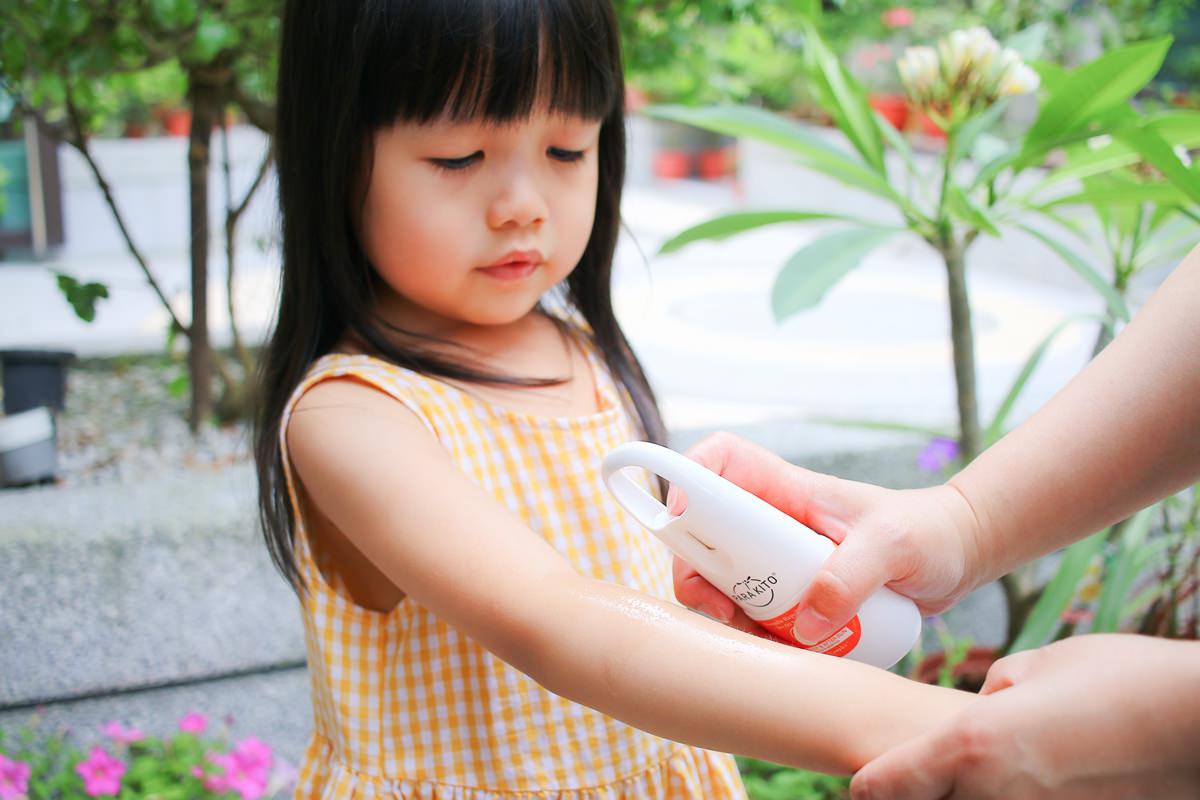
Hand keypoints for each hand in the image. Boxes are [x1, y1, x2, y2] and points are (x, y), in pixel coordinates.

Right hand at [669, 433, 981, 643]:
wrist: (956, 557)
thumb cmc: (927, 532)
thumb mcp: (894, 546)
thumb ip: (851, 577)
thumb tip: (808, 620)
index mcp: (787, 490)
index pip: (719, 460)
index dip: (689, 477)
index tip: (683, 516)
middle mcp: (772, 523)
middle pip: (703, 535)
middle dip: (696, 572)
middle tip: (718, 608)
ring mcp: (780, 561)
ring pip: (723, 583)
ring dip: (726, 614)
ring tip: (758, 639)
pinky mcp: (793, 597)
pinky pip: (755, 617)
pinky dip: (757, 639)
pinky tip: (781, 654)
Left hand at [850, 634, 1199, 798]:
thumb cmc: (1125, 681)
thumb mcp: (1037, 668)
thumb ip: (991, 694)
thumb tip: (977, 711)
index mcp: (969, 746)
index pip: (878, 789)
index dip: (867, 783)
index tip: (863, 777)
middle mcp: (992, 796)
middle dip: (910, 793)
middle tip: (911, 774)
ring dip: (960, 795)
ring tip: (983, 768)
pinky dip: (1007, 797)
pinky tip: (1029, 779)